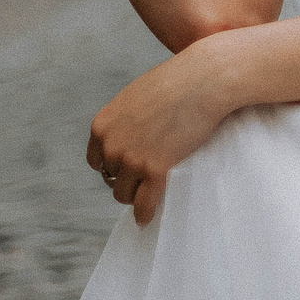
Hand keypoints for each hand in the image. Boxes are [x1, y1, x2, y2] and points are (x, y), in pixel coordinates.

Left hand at [84, 37, 242, 225]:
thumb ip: (126, 120)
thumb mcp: (137, 97)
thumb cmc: (177, 82)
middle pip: (110, 177)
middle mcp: (111, 144)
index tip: (127, 169)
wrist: (203, 80)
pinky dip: (143, 214)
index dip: (113, 166)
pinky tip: (146, 219)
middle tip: (143, 180)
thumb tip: (131, 136)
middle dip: (125, 179)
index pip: (96, 160)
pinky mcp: (155, 169)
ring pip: (123, 193)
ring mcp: (132, 159)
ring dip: (134, 195)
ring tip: (148, 195)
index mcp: (102, 125)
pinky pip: (143, 203)